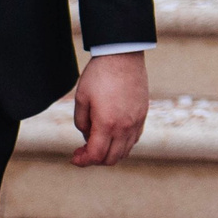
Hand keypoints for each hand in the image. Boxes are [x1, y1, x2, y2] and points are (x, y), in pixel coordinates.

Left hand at [70, 51, 149, 167]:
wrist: (123, 56)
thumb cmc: (99, 75)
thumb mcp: (81, 99)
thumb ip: (81, 122)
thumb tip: (87, 136)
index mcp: (107, 123)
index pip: (96, 155)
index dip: (83, 161)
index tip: (74, 158)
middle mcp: (125, 126)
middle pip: (112, 158)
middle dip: (95, 160)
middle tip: (83, 151)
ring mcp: (136, 121)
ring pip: (125, 151)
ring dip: (110, 153)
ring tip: (97, 143)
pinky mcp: (143, 115)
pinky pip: (134, 139)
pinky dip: (122, 144)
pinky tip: (112, 134)